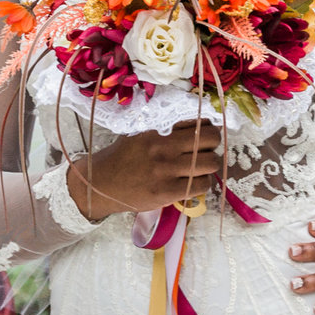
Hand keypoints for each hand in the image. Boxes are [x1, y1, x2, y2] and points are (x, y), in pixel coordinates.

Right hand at [65, 122, 223, 218]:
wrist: (100, 184)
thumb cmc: (122, 158)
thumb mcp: (139, 133)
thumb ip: (164, 129)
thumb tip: (197, 124)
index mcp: (157, 130)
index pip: (198, 122)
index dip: (208, 127)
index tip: (206, 133)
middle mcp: (163, 147)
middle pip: (210, 139)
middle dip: (214, 144)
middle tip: (207, 150)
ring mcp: (166, 170)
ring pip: (210, 163)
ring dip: (211, 165)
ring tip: (202, 168)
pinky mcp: (166, 192)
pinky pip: (201, 185)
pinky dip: (203, 184)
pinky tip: (194, 182)